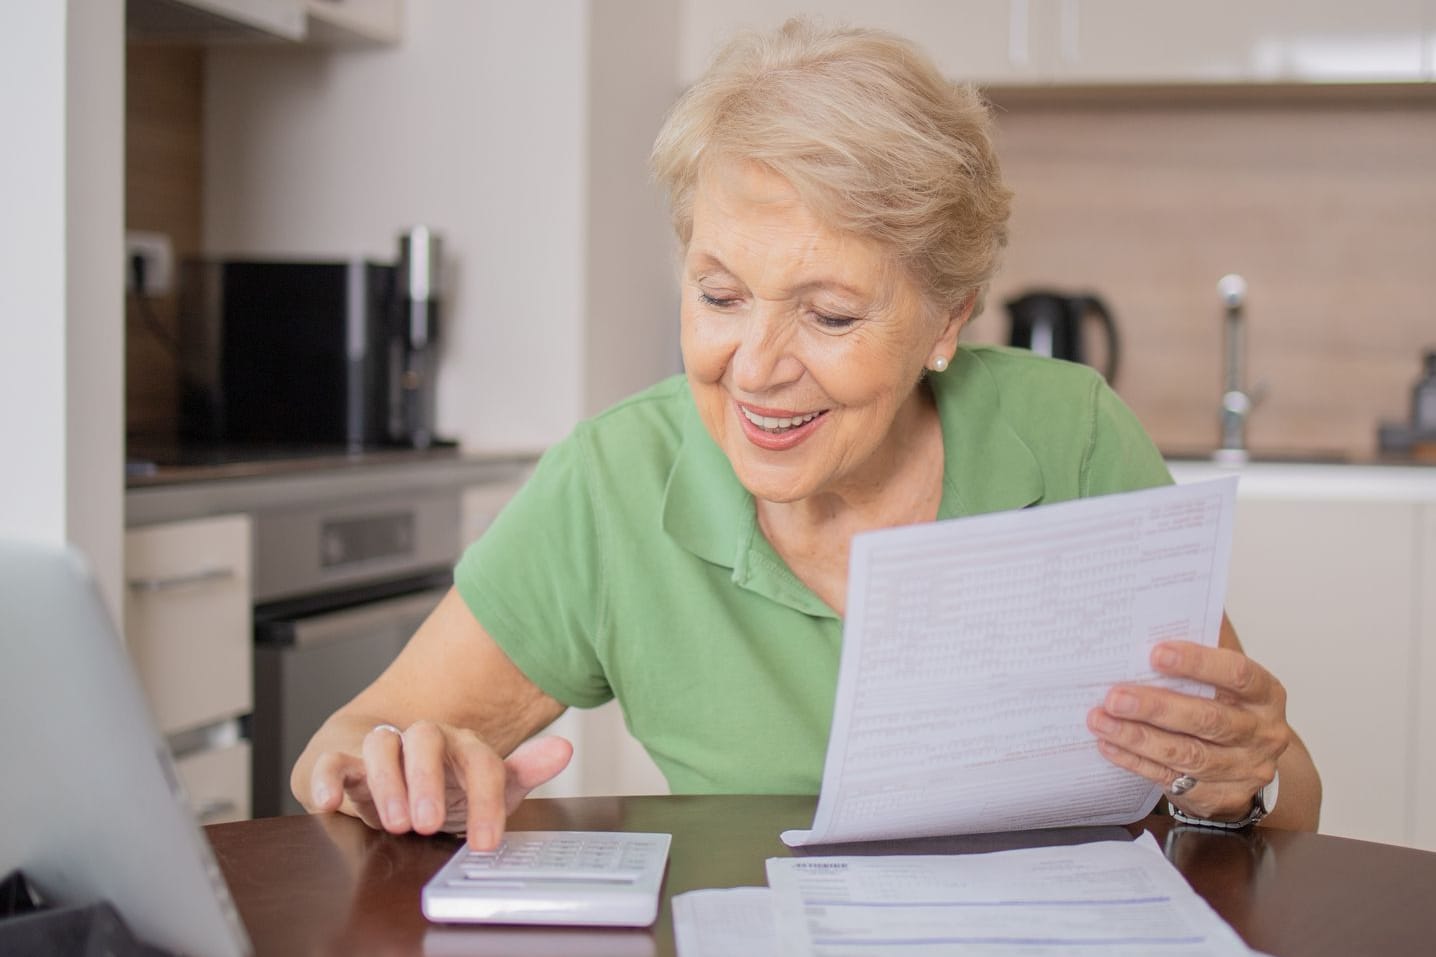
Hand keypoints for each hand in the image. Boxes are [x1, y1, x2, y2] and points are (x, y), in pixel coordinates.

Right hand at [307, 721, 572, 848]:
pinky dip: (327, 778)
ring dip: (387, 782)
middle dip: (429, 781)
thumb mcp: (484, 785)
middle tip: (430, 823)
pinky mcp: (342, 760)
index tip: (486, 842)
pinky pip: (332, 761)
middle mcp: (421, 739)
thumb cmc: (441, 781)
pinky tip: (328, 802)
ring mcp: (381, 747)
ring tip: (395, 823)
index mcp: (461, 745)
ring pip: (382, 745)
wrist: (384, 769)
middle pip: (427, 738)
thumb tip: (564, 749)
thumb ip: (522, 771)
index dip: (486, 800)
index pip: (480, 761)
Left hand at [1087, 641, 1289, 821]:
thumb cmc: (1228, 706)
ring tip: (1100, 720)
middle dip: (1157, 708)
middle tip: (1114, 696)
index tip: (1156, 653)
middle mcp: (1261, 733)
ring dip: (1138, 738)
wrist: (1249, 764)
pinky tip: (1110, 746)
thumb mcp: (1226, 678)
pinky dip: (1137, 762)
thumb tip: (1167, 601)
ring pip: (1187, 755)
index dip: (1198, 663)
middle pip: (1208, 720)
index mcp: (1265, 694)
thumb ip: (1204, 647)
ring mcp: (1244, 769)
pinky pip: (1172, 780)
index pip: (1238, 674)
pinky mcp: (1220, 796)